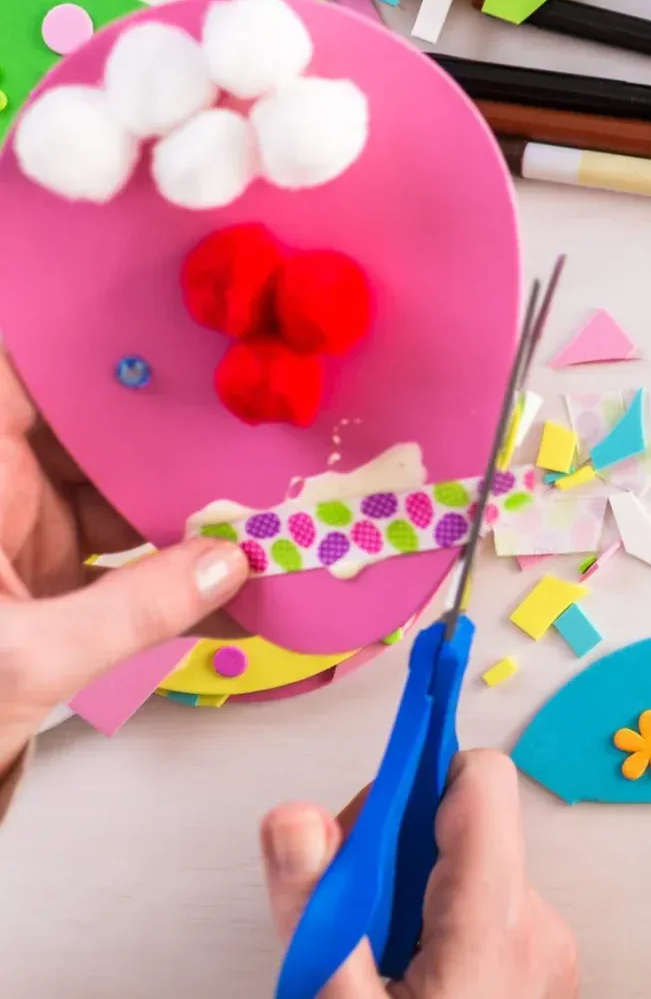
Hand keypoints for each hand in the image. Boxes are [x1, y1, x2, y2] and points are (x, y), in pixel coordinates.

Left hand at [0, 353, 247, 766]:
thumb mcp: (22, 662)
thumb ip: (131, 612)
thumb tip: (225, 568)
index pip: (28, 380)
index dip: (97, 349)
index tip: (180, 340)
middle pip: (98, 437)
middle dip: (176, 438)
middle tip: (259, 434)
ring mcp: (22, 542)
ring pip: (123, 502)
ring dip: (193, 515)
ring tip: (273, 513)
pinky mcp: (47, 591)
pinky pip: (126, 567)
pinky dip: (180, 579)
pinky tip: (243, 589)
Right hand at [260, 749, 578, 998]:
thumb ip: (316, 907)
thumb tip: (294, 816)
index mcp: (496, 922)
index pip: (480, 780)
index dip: (417, 774)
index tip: (365, 798)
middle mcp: (537, 926)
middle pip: (462, 830)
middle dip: (391, 856)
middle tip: (341, 916)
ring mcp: (545, 955)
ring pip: (469, 879)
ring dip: (411, 901)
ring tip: (369, 966)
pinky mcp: (540, 979)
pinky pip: (487, 921)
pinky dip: (439, 934)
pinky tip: (404, 984)